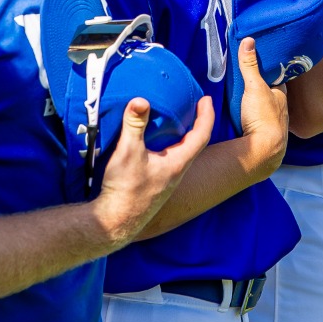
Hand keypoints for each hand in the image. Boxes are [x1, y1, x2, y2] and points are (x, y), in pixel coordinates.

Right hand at [91, 95, 212, 247]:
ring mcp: (168, 181)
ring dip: (185, 136)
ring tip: (179, 121)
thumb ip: (134, 125)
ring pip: (184, 154)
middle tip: (197, 106)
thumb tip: (140, 100)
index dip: (206, 115)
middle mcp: (177, 172)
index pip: (201, 135)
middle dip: (199, 123)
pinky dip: (171, 147)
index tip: (206, 99)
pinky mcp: (157, 186)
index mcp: (178, 163)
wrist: (115, 222)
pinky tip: (158, 145)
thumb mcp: (128, 152)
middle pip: (196, 144)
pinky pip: (172, 161)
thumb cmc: (125, 188)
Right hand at [232, 38, 289, 159]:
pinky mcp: (263, 137)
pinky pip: (258, 124)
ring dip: (257, 106)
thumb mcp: (254, 86)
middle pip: (271, 95)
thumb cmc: (263, 116)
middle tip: (249, 81)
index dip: (271, 72)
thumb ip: (249, 65)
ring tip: (244, 99)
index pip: (278, 79)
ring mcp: (273, 124)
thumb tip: (248, 40)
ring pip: (265, 111)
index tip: (263, 64)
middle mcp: (280, 109)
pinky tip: (244, 120)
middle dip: (262, 90)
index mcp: (281, 96)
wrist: (263, 150)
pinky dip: (253, 120)